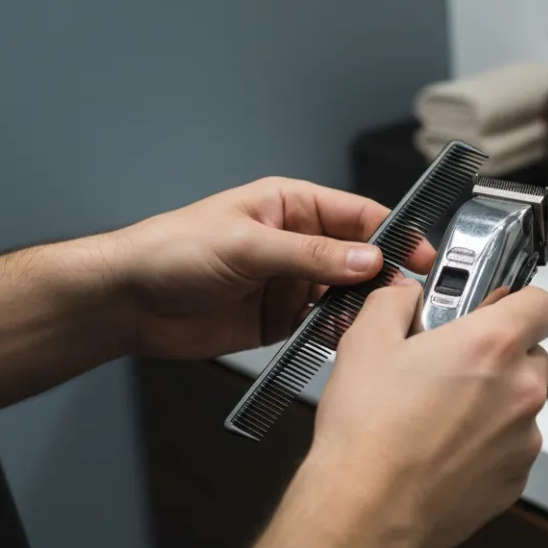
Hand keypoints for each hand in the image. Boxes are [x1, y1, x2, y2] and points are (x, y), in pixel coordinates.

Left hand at [112, 177, 434, 359]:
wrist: (128, 302)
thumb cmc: (171, 251)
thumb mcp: (247, 245)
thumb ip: (310, 255)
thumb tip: (366, 259)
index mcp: (292, 206)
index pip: (358, 214)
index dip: (394, 233)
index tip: (420, 254)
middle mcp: (298, 243)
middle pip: (360, 257)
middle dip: (384, 275)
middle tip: (404, 296)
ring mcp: (290, 282)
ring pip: (346, 294)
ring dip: (362, 308)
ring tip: (377, 322)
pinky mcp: (281, 320)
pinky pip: (323, 326)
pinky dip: (338, 334)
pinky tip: (346, 341)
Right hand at [302, 280, 547, 547]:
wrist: (366, 511)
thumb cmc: (367, 434)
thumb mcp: (366, 341)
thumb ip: (395, 301)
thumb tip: (406, 294)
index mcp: (493, 345)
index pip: (542, 303)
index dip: (518, 302)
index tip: (494, 310)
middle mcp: (520, 390)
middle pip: (532, 354)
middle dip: (497, 354)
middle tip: (450, 364)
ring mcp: (524, 438)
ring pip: (520, 404)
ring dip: (492, 401)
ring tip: (437, 413)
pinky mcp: (515, 478)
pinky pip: (511, 447)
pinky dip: (486, 444)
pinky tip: (441, 448)